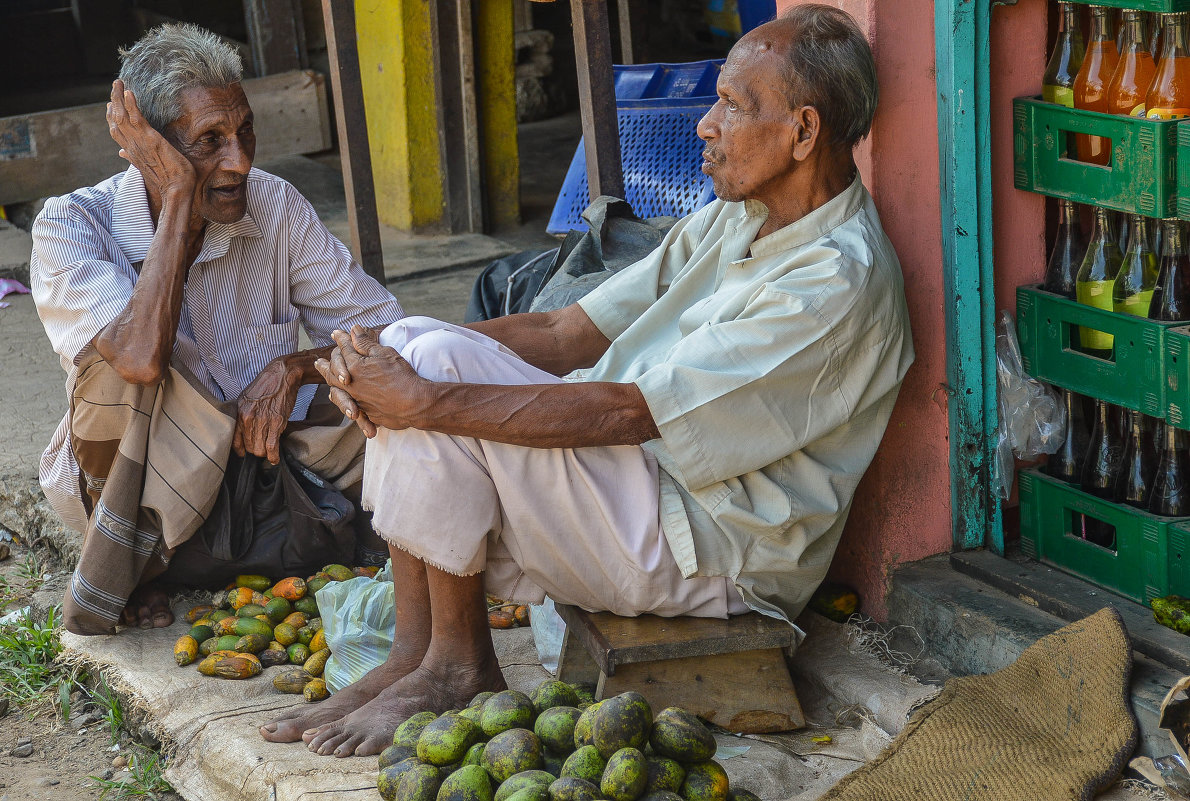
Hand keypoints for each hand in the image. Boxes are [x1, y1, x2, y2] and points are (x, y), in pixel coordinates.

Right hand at [107, 79, 195, 201]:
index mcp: (131, 151)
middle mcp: (131, 146)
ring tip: (119, 83)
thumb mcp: (149, 166)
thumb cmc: (168, 180)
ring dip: (119, 97)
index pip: (116, 130)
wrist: (177, 191)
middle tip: (116, 85)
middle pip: (115, 120)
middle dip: (114, 100)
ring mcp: (140, 142)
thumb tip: (122, 154)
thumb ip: (134, 158)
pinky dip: (131, 105)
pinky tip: (129, 93)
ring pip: (122, 116)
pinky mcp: (151, 140)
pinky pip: (137, 119)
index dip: (111, 116)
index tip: (110, 103)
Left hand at [233, 359, 301, 463]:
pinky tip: (274, 459)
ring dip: (264, 453)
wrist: (282, 375)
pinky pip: (272, 446)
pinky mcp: (277, 423)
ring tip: (268, 453)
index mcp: (240, 412)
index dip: (240, 450)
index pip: (235, 440)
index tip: (243, 453)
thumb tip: (241, 428)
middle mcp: (249, 418)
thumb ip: (242, 414)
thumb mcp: (246, 397)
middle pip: (249, 447)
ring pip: (260, 449)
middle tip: (261, 448)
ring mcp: (263, 421)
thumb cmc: (266, 385)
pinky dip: (273, 456)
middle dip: (255, 450)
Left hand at [314, 325, 427, 436]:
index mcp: (355, 367)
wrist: (414, 403)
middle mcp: (351, 385)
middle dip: (326, 365)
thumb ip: (365, 342)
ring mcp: (357, 400)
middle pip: (334, 372)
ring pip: (336, 390)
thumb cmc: (401, 376)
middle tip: (319, 362)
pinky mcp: (366, 412)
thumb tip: (353, 329)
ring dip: (330, 383)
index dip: (341, 339)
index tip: (336, 333)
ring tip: (327, 384)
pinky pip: (348, 405)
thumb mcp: (384, 353)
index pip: (344, 349)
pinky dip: (341, 399)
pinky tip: (340, 397)